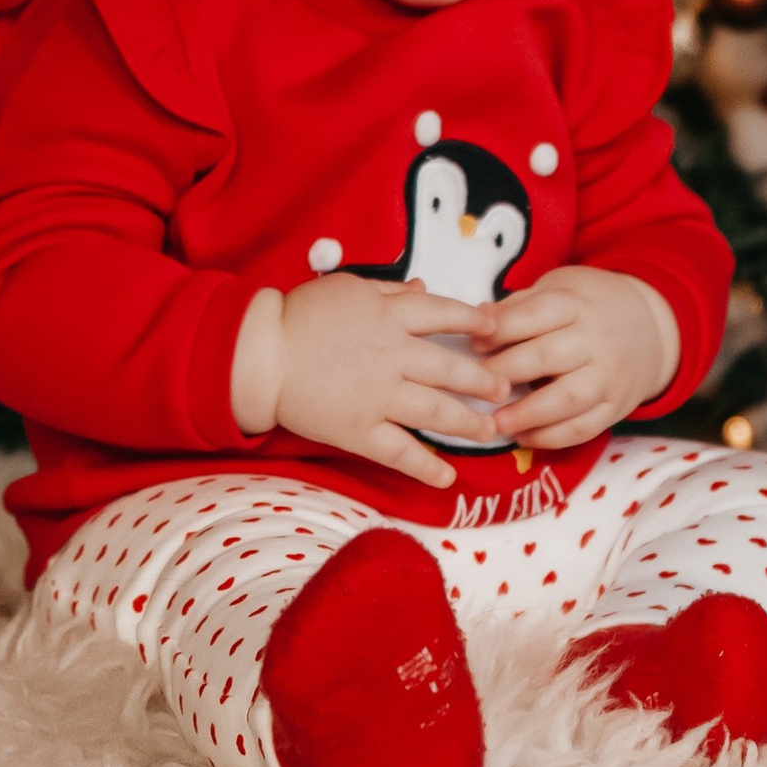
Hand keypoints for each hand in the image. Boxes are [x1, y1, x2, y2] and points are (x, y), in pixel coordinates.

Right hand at [232, 271, 502, 489]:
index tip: (495, 328)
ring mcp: (379, 396)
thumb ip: (390, 292)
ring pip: (435, 412)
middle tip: (505, 389)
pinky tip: (448, 479)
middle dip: (483, 381)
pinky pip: (400, 452)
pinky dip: (426, 468)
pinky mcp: (360, 430)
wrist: (261, 354)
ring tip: (491, 431)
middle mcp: (393, 356)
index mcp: (389, 317)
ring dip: (468, 424)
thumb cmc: (300, 315)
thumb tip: (425, 287)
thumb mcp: (348, 289)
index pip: (443, 315)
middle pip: (450, 369)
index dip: (474, 321)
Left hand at [471, 265, 678, 454]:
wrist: (651, 325)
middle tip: (476, 385)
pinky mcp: (617, 407)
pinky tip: (524, 437)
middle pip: (547, 357)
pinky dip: (553, 437)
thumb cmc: (586, 306)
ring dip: (528, 414)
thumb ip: (520, 306)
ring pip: (568, 398)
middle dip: (506, 372)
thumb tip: (478, 320)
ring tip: (496, 423)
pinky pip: (585, 428)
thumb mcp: (558, 289)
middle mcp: (596, 340)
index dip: (501, 329)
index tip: (474, 343)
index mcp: (576, 304)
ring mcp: (609, 376)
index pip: (536, 315)